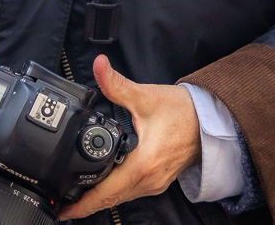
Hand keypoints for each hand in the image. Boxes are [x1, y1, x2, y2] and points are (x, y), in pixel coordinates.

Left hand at [57, 56, 200, 220]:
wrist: (212, 119)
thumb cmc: (184, 111)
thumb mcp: (146, 96)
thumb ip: (117, 84)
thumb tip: (99, 67)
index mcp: (144, 164)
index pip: (106, 192)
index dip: (82, 204)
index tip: (63, 209)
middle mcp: (150, 180)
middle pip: (111, 200)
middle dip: (86, 204)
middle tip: (62, 204)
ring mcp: (156, 183)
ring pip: (122, 198)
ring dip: (101, 199)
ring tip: (77, 197)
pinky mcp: (160, 180)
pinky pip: (132, 193)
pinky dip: (115, 193)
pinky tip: (104, 185)